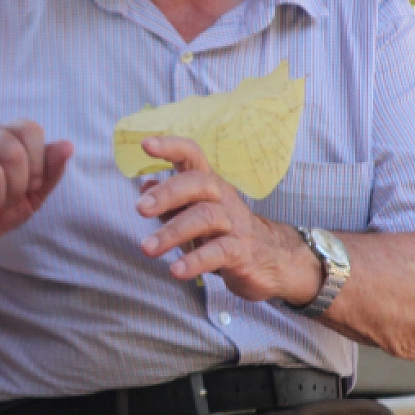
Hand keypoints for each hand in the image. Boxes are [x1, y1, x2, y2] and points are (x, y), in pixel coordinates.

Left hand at [134, 134, 321, 304]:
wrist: (273, 261)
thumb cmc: (224, 233)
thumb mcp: (194, 214)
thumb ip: (170, 203)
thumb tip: (145, 186)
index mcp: (208, 185)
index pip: (192, 156)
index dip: (170, 146)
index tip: (145, 144)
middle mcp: (222, 198)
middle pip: (198, 184)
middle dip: (167, 194)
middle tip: (141, 208)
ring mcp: (234, 224)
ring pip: (205, 217)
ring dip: (172, 232)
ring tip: (147, 248)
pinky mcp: (242, 252)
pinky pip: (219, 252)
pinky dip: (196, 260)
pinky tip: (176, 270)